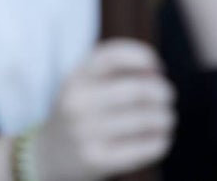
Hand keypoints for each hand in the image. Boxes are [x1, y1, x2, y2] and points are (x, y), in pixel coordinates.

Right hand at [36, 40, 175, 180]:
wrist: (48, 155)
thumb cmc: (80, 112)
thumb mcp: (85, 84)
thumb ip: (116, 71)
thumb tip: (156, 73)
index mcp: (75, 78)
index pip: (114, 56)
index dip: (143, 56)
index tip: (158, 67)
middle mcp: (77, 102)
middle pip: (139, 90)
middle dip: (163, 92)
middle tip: (167, 97)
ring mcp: (85, 133)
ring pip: (147, 120)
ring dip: (165, 118)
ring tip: (166, 119)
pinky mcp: (96, 160)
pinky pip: (145, 148)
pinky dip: (161, 141)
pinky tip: (159, 139)